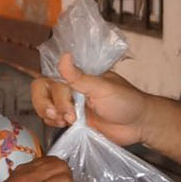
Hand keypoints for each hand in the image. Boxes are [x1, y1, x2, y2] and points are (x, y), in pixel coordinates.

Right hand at [30, 55, 153, 145]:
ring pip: (44, 106)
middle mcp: (71, 89)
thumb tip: (64, 56)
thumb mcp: (103, 88)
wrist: (138, 125)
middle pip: (42, 91)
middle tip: (64, 117)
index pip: (51, 79)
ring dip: (50, 115)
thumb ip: (80, 77)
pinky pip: (52, 120)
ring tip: (68, 122)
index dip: (53, 94)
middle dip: (46, 105)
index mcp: (78, 77)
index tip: (68, 108)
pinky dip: (53, 123)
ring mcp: (70, 106)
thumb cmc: (126, 101)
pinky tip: (66, 126)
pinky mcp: (72, 122)